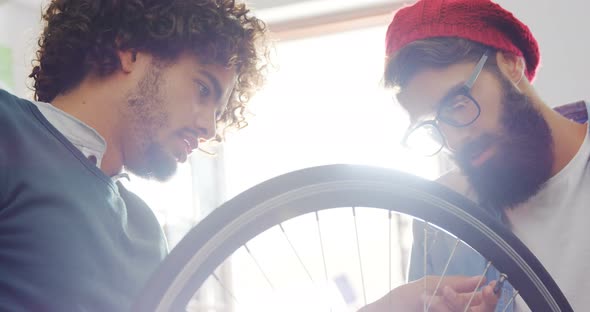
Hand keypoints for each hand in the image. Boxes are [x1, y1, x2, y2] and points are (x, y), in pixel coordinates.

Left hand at [358, 275, 498, 311]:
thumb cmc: (401, 300)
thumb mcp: (429, 285)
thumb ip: (455, 283)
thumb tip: (481, 278)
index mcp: (455, 302)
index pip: (482, 301)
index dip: (490, 295)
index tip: (490, 286)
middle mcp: (455, 311)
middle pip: (483, 310)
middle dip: (485, 303)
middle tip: (482, 292)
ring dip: (457, 304)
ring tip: (438, 297)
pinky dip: (447, 309)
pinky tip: (435, 305)